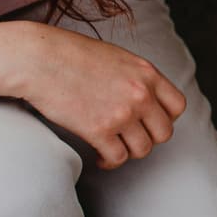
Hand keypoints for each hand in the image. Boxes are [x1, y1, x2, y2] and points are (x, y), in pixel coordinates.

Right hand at [0, 20, 184, 168]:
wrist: (38, 59)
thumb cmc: (70, 55)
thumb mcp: (116, 57)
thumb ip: (135, 77)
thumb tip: (144, 97)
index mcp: (147, 74)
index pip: (177, 106)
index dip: (165, 118)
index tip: (149, 122)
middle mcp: (140, 94)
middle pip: (164, 132)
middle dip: (148, 138)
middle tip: (130, 138)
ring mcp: (121, 113)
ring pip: (143, 149)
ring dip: (129, 152)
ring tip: (114, 149)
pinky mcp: (99, 130)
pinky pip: (117, 157)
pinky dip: (110, 161)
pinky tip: (100, 157)